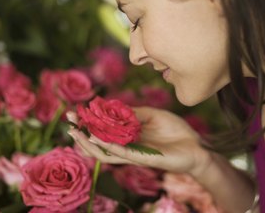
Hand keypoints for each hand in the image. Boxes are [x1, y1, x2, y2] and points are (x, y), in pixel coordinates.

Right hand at [67, 107, 211, 174]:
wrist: (195, 145)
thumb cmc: (174, 130)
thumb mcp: (151, 115)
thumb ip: (132, 113)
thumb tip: (112, 106)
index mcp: (128, 135)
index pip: (103, 130)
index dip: (88, 122)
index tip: (75, 111)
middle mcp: (127, 146)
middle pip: (98, 143)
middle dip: (81, 133)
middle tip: (68, 121)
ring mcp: (134, 154)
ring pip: (105, 153)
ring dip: (89, 144)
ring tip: (76, 132)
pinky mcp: (144, 159)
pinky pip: (122, 153)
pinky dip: (108, 146)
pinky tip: (97, 138)